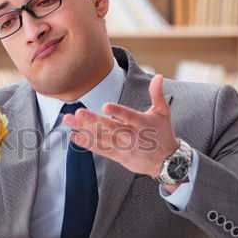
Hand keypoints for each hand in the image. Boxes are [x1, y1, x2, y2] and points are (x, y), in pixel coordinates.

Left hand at [62, 74, 178, 177]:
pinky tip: (74, 136)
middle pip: (111, 128)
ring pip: (102, 138)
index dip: (118, 111)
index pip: (129, 116)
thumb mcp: (163, 113)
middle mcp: (132, 136)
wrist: (168, 162)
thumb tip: (158, 76)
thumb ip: (157, 94)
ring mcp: (124, 147)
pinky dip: (87, 144)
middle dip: (94, 120)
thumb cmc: (163, 133)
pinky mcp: (119, 156)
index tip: (105, 105)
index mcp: (143, 123)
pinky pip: (101, 150)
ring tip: (69, 121)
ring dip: (84, 130)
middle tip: (79, 112)